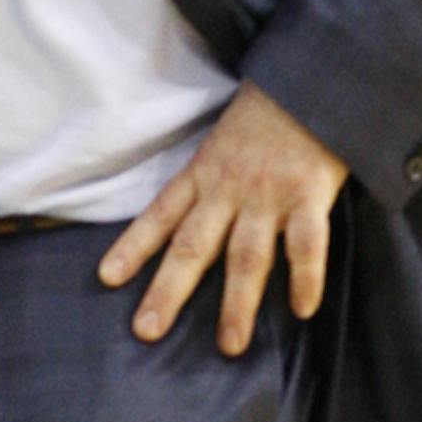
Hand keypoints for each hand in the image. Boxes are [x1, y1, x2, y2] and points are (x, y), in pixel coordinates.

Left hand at [98, 82, 347, 353]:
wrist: (313, 77)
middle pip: (192, 246)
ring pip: (246, 255)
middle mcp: (228, 187)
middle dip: (168, 291)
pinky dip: (305, 277)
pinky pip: (306, 243)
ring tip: (230, 344)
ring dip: (237, 303)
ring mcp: (268, 193)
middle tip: (147, 330)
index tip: (108, 278)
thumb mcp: (223, 141)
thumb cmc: (268, 114)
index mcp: (203, 173)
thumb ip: (210, 179)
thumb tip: (194, 225)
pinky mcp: (309, 193)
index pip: (160, 214)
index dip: (133, 246)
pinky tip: (302, 309)